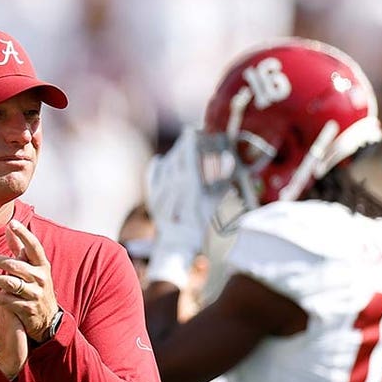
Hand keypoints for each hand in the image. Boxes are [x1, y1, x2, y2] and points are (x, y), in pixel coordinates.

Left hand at [0, 220, 58, 341]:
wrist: (48, 318)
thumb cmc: (36, 286)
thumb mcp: (33, 268)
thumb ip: (20, 248)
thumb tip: (9, 227)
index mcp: (42, 265)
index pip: (34, 247)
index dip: (24, 234)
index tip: (12, 223)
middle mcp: (40, 278)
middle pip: (14, 265)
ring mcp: (34, 294)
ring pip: (9, 283)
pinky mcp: (26, 309)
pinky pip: (6, 300)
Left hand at [145, 127, 223, 287]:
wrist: (181, 250)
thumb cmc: (203, 228)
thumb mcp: (217, 205)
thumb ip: (223, 181)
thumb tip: (228, 159)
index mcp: (192, 194)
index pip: (189, 162)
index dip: (189, 145)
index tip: (192, 132)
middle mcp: (174, 196)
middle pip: (177, 164)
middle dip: (183, 148)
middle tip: (189, 137)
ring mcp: (161, 200)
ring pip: (165, 171)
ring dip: (173, 157)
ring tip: (180, 148)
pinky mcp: (153, 205)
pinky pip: (153, 181)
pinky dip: (156, 170)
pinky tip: (160, 161)